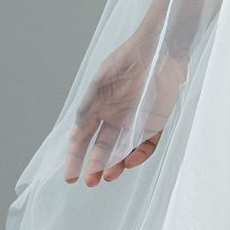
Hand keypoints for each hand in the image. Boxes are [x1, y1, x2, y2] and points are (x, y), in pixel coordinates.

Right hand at [64, 29, 189, 185]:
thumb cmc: (127, 59)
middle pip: (102, 148)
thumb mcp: (100, 81)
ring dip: (116, 164)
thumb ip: (88, 106)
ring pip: (124, 150)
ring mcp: (136, 121)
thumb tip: (74, 133)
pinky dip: (140, 155)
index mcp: (98, 107)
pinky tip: (131, 160)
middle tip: (90, 182)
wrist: (160, 47)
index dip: (75, 157)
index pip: (83, 138)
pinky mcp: (156, 122)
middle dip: (95, 166)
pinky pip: (147, 144)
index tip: (70, 176)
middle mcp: (115, 117)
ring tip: (109, 175)